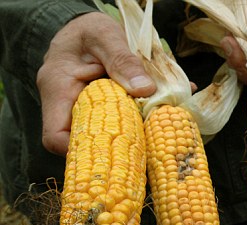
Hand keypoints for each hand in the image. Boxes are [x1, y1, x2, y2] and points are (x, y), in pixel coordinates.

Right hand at [36, 12, 155, 155]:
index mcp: (58, 90)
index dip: (80, 150)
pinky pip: (121, 125)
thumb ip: (122, 60)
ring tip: (162, 129)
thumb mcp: (104, 35)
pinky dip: (143, 122)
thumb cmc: (88, 29)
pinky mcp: (104, 113)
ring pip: (106, 137)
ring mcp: (86, 113)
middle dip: (117, 148)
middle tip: (148, 143)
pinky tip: (169, 114)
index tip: (113, 149)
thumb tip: (145, 89)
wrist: (86, 29)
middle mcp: (68, 108)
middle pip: (85, 143)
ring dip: (135, 136)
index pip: (55, 136)